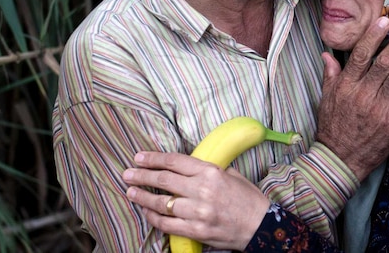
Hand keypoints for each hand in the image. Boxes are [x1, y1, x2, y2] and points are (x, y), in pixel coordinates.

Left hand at [122, 152, 269, 250]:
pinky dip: (154, 217)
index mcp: (210, 172)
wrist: (261, 225)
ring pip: (161, 203)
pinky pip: (167, 224)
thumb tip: (186, 165)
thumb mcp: (231, 174)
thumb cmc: (247, 198)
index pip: (174, 162)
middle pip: (164, 180)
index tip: (139, 157)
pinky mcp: (196, 230)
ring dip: (143, 197)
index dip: (153, 158)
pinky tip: (147, 211)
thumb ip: (207, 169)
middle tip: (127, 174)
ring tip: (130, 192)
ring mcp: (198, 212)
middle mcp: (202, 190)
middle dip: (142, 175)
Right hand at [315, 17, 388, 180]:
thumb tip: (327, 54)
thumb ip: (331, 75)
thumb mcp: (326, 99)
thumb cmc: (332, 127)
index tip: (385, 21)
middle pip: (383, 63)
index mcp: (346, 86)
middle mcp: (363, 94)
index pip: (360, 55)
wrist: (340, 159)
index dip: (373, 37)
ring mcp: (379, 108)